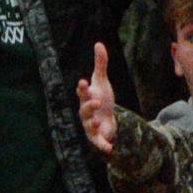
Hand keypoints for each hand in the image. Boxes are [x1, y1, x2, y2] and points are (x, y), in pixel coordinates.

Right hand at [77, 39, 116, 154]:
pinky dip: (102, 146)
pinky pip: (98, 142)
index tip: (83, 82)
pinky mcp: (97, 137)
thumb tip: (98, 43)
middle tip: (96, 100)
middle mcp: (86, 113)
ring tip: (97, 120)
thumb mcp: (102, 81)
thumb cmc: (101, 99)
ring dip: (91, 123)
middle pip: (84, 109)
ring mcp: (90, 126)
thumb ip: (100, 64)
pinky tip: (109, 149)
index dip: (82, 88)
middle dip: (88, 105)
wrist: (106, 120)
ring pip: (88, 125)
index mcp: (87, 98)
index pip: (82, 92)